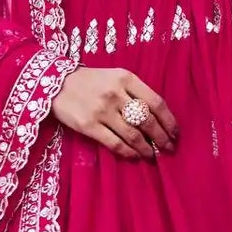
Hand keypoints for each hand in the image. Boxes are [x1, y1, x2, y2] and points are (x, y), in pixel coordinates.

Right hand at [51, 66, 176, 159]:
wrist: (56, 83)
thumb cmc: (91, 81)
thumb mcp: (115, 76)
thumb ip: (134, 92)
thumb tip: (157, 118)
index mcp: (126, 78)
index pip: (156, 102)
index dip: (169, 120)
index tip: (175, 132)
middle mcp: (116, 93)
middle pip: (147, 120)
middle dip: (162, 137)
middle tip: (168, 148)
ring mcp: (102, 111)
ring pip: (133, 134)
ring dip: (146, 148)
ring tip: (152, 155)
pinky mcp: (88, 126)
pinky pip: (115, 143)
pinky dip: (128, 152)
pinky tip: (134, 155)